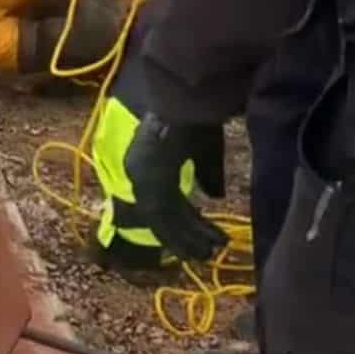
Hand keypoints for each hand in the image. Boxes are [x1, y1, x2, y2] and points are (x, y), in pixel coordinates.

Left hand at [125, 113, 230, 261]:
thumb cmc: (197, 117)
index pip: (166, 197)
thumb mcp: (204, 149)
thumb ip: (207, 173)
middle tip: (207, 251)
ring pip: (163, 220)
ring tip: (208, 254)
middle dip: (186, 233)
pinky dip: (180, 234)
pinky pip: (162, 218)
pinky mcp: (146, 182)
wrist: (186, 99)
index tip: (201, 230)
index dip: (184, 217)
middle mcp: (139, 171)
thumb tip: (214, 196)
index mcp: (150, 159)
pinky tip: (199, 246)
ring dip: (186, 239)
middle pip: (163, 213)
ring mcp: (141, 177)